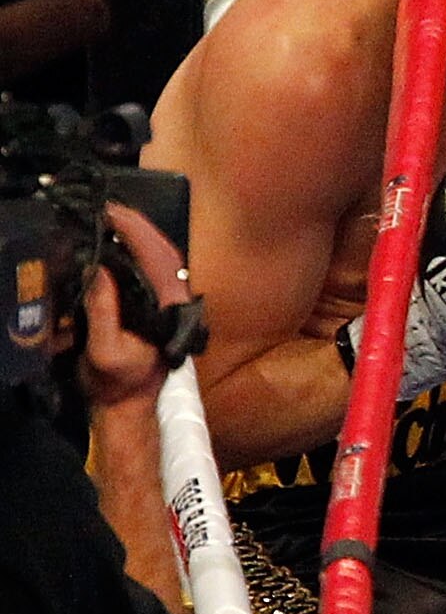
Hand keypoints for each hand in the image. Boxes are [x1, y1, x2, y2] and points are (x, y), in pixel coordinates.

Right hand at [78, 204, 186, 412]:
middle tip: (109, 206)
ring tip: (113, 217)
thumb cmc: (117, 384)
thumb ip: (104, 312)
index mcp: (170, 311)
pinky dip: (139, 251)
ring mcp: (171, 305)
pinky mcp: (160, 308)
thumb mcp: (104, 350)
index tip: (114, 212)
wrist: (127, 407)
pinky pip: (154, 271)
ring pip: (163, 259)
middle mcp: (177, 304)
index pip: (161, 259)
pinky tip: (120, 241)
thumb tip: (99, 270)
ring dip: (140, 236)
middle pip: (165, 253)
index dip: (138, 232)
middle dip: (138, 226)